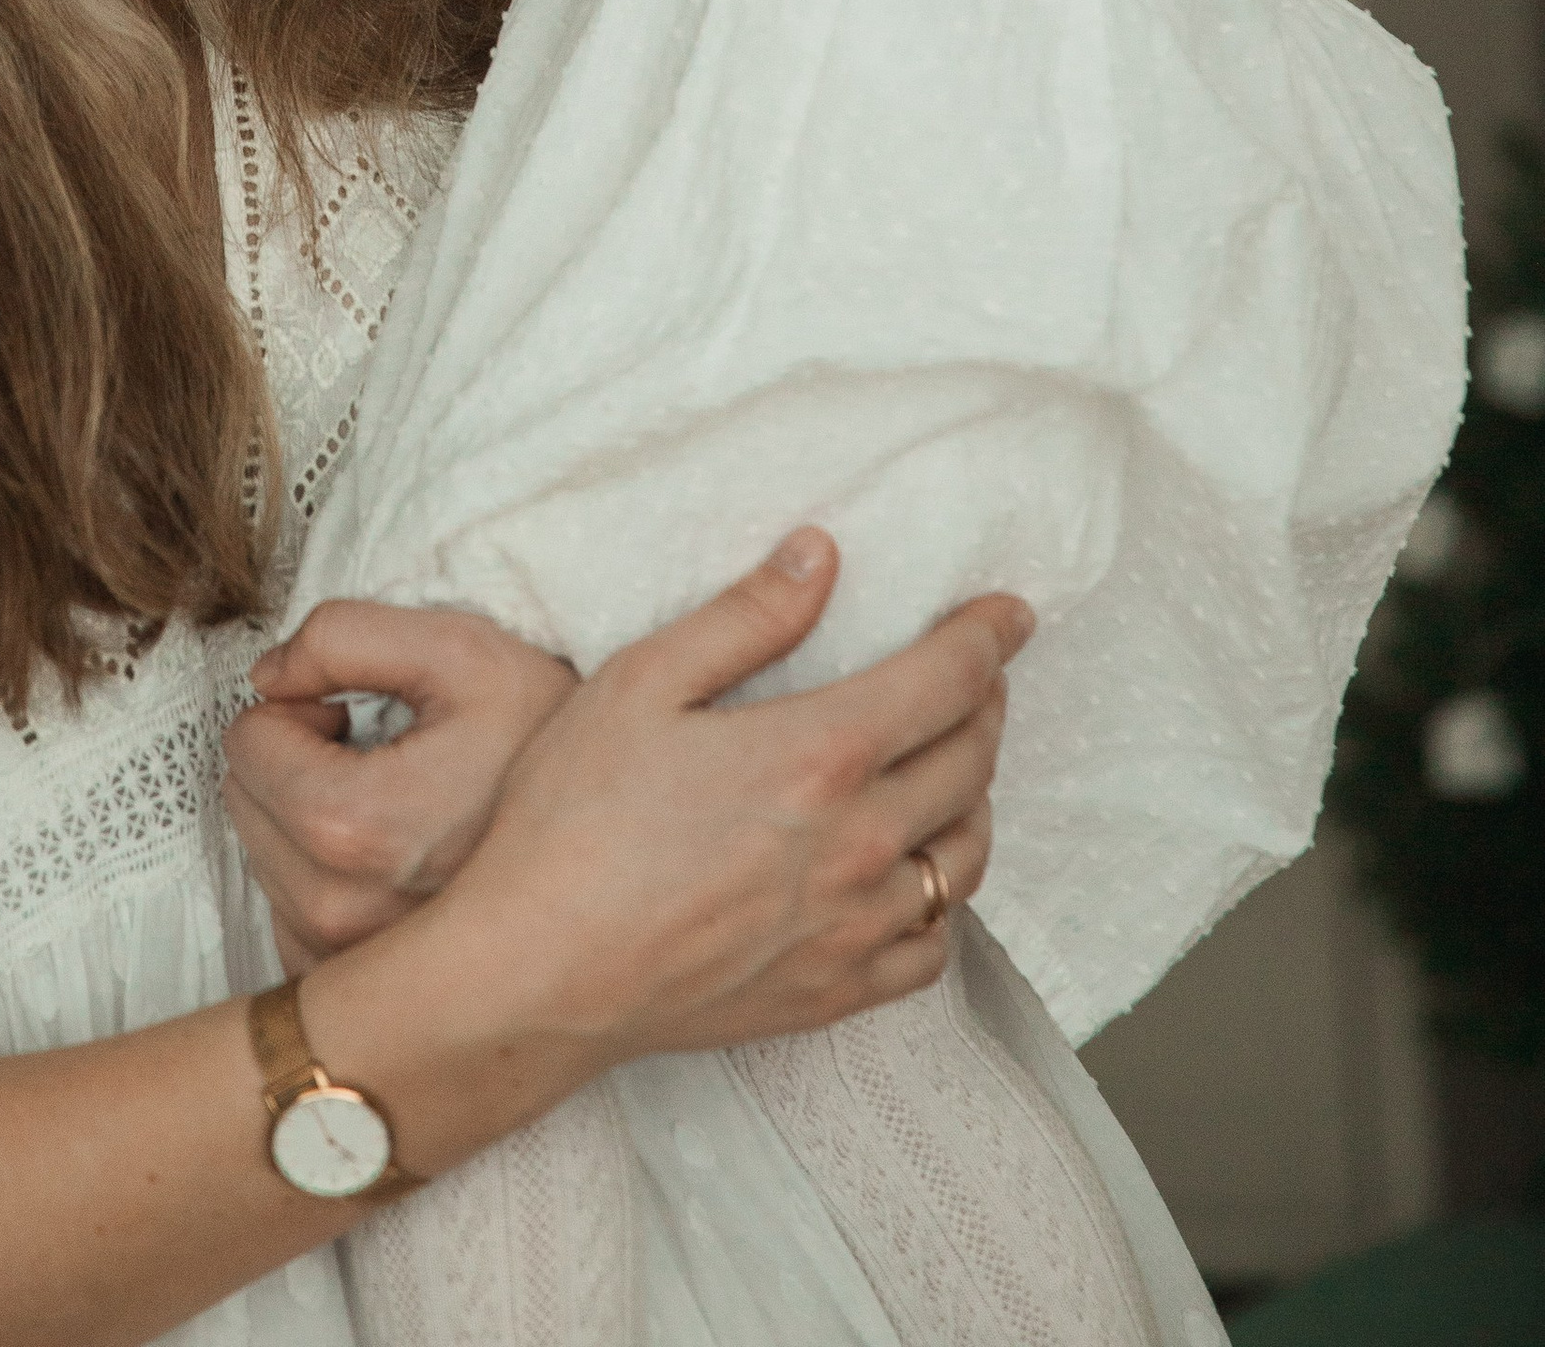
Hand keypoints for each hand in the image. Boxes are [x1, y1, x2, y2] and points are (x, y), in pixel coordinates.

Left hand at [226, 603, 577, 969]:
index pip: (247, 746)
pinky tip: (388, 861)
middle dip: (292, 763)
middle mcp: (344, 915)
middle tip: (374, 753)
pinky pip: (291, 922)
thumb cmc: (550, 739)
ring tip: (393, 804)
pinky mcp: (365, 996)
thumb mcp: (460, 649)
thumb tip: (268, 675)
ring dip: (303, 821)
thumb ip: (341, 636)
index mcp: (357, 827)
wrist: (634, 846)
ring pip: (265, 863)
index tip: (351, 712)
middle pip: (247, 806)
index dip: (296, 706)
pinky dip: (319, 882)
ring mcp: (353, 966)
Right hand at [300, 534, 1028, 1165]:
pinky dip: (942, 899)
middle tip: (976, 673)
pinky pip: (931, 946)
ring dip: (975, 796)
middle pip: (969, 760)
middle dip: (985, 703)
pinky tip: (918, 875)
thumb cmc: (572, 820)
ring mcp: (854, 929)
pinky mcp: (835, 994)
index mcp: (818, 755)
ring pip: (964, 856)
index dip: (988, 636)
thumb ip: (745, 617)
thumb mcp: (642, 684)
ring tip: (955, 763)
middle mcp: (860, 844)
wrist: (539, 973)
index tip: (1010, 613)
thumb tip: (821, 555)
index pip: (946, 681)